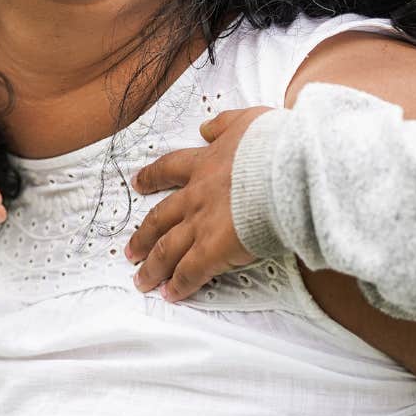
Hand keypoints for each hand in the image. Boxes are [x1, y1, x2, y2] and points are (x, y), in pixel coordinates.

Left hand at [125, 105, 271, 300]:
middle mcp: (196, 195)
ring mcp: (201, 224)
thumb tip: (206, 127)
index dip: (152, 177)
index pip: (170, 169)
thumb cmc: (273, 145)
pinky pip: (189, 272)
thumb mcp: (246, 121)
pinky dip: (179, 285)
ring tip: (142, 280)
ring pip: (166, 249)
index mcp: (205, 163)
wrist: (285, 169)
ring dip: (153, 266)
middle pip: (160, 217)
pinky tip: (171, 294)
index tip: (139, 183)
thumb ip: (224, 124)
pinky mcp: (213, 250)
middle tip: (130, 248)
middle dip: (144, 235)